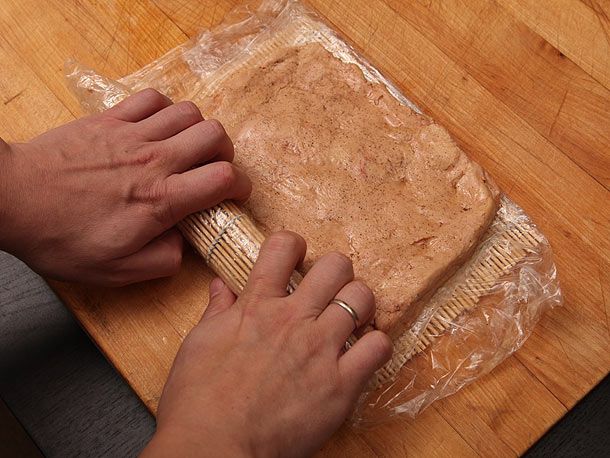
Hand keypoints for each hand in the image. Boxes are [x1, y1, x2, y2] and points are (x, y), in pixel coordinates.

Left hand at [0, 89, 250, 284]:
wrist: (12, 199)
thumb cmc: (60, 237)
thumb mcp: (115, 270)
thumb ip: (162, 261)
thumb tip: (184, 246)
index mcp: (161, 200)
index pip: (224, 179)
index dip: (241, 186)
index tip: (236, 194)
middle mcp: (155, 161)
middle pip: (215, 136)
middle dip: (225, 154)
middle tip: (213, 170)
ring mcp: (132, 135)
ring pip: (190, 112)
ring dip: (199, 130)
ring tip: (188, 148)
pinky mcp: (110, 119)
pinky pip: (153, 99)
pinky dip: (167, 109)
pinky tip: (159, 127)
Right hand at [143, 231, 391, 457]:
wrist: (213, 449)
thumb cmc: (198, 401)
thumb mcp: (198, 344)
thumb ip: (217, 311)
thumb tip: (221, 285)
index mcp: (257, 305)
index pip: (284, 247)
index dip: (293, 245)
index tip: (295, 258)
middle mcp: (293, 319)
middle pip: (336, 265)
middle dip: (335, 271)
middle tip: (328, 290)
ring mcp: (320, 349)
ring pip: (362, 298)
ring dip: (359, 304)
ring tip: (350, 319)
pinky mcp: (340, 384)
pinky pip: (378, 347)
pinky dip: (375, 345)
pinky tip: (361, 353)